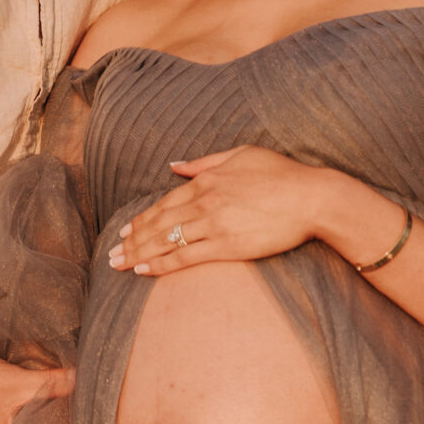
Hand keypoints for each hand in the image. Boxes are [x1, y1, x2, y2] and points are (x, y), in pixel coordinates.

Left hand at [111, 144, 333, 274]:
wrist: (311, 197)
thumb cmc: (282, 174)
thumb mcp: (241, 154)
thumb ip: (205, 162)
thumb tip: (175, 165)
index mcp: (207, 179)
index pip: (165, 202)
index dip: (142, 218)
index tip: (126, 230)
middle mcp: (204, 200)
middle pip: (159, 223)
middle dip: (132, 239)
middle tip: (112, 253)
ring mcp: (214, 223)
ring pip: (166, 240)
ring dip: (139, 253)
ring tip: (120, 264)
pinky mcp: (227, 245)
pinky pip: (186, 256)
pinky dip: (162, 263)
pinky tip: (145, 269)